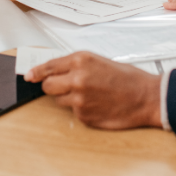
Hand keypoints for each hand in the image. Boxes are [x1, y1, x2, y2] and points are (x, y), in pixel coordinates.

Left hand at [25, 52, 161, 128]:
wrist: (146, 97)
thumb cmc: (128, 78)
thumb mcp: (100, 61)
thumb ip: (76, 65)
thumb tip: (56, 71)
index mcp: (81, 60)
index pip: (49, 66)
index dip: (37, 72)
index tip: (29, 76)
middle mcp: (77, 78)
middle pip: (48, 86)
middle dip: (53, 86)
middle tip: (66, 86)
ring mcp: (79, 99)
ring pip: (59, 100)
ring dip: (68, 98)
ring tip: (90, 95)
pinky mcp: (83, 115)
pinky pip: (73, 112)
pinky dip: (81, 109)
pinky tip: (97, 104)